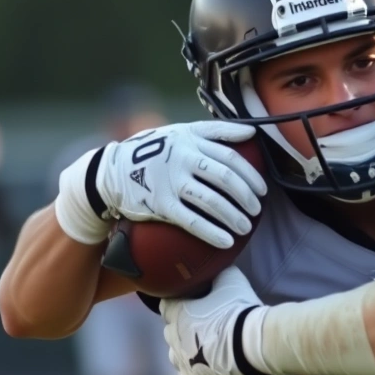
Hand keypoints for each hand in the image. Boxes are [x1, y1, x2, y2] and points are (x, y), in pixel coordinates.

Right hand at [55, 121, 267, 247]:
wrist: (111, 171)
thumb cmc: (154, 150)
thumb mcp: (181, 132)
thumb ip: (214, 132)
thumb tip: (251, 133)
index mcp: (191, 140)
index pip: (230, 156)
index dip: (250, 174)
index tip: (263, 189)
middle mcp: (182, 158)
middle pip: (225, 178)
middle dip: (247, 196)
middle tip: (257, 209)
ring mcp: (171, 182)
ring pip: (212, 200)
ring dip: (234, 216)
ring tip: (246, 228)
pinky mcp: (160, 204)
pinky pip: (192, 221)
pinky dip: (213, 232)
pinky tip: (227, 242)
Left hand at [160, 267, 272, 374]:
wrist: (251, 343)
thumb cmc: (239, 309)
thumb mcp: (230, 279)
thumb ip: (217, 273)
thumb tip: (215, 266)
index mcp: (177, 313)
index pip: (166, 305)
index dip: (180, 302)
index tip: (194, 301)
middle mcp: (173, 338)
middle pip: (170, 330)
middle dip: (183, 326)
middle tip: (205, 322)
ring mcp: (181, 361)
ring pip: (175, 355)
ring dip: (186, 350)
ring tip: (206, 347)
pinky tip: (205, 370)